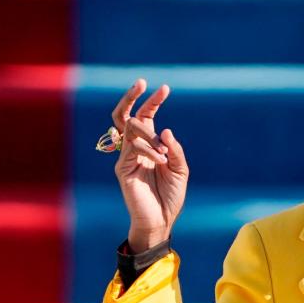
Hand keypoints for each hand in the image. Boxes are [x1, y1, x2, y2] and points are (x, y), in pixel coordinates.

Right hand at [112, 78, 188, 252]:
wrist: (162, 219)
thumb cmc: (171, 195)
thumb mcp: (181, 169)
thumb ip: (175, 149)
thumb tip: (166, 130)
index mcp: (150, 145)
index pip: (146, 117)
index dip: (152, 101)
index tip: (164, 88)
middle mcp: (135, 148)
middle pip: (125, 116)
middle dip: (131, 97)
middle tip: (141, 83)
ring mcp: (127, 157)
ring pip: (130, 130)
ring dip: (150, 135)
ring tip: (164, 154)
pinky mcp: (122, 169)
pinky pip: (132, 149)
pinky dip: (149, 150)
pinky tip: (161, 161)